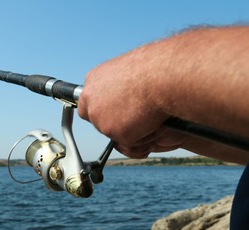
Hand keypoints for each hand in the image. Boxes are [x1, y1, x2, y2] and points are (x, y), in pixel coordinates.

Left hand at [78, 43, 172, 157]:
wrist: (161, 77)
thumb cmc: (152, 69)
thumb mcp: (127, 70)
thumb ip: (117, 85)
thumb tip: (121, 91)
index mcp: (93, 81)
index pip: (87, 102)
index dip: (101, 109)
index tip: (111, 111)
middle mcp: (91, 100)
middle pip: (96, 120)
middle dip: (113, 121)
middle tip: (134, 113)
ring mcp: (99, 118)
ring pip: (113, 132)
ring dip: (129, 128)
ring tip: (146, 112)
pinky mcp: (112, 131)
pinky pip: (128, 141)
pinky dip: (141, 136)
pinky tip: (149, 120)